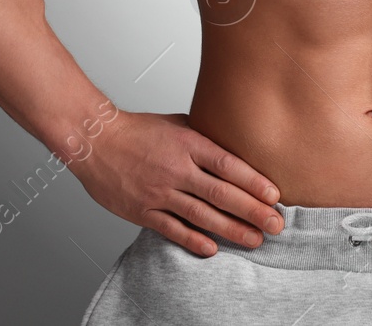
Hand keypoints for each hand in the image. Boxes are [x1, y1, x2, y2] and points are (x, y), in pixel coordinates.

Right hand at [69, 111, 283, 255]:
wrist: (95, 141)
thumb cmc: (137, 130)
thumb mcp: (178, 124)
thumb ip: (204, 138)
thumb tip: (233, 145)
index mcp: (188, 144)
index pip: (228, 165)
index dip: (253, 182)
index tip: (274, 195)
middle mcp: (176, 169)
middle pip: (221, 193)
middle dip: (252, 211)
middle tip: (276, 224)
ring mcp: (159, 192)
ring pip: (201, 215)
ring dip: (231, 229)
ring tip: (254, 240)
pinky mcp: (142, 210)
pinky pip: (172, 228)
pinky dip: (193, 240)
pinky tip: (212, 248)